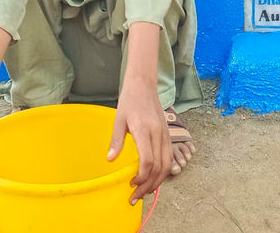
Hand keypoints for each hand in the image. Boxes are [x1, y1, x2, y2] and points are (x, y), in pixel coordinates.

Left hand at [109, 75, 170, 204]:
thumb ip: (117, 139)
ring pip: (167, 164)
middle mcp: (158, 134)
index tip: (131, 185)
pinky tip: (153, 177)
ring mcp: (165, 134)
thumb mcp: (119, 118)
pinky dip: (163, 171)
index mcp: (144, 130)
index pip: (148, 161)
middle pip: (159, 167)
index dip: (141, 178)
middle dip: (149, 186)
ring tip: (145, 191)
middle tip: (136, 196)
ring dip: (157, 181)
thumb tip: (110, 160)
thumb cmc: (129, 100)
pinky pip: (168, 157)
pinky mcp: (167, 134)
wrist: (144, 84)